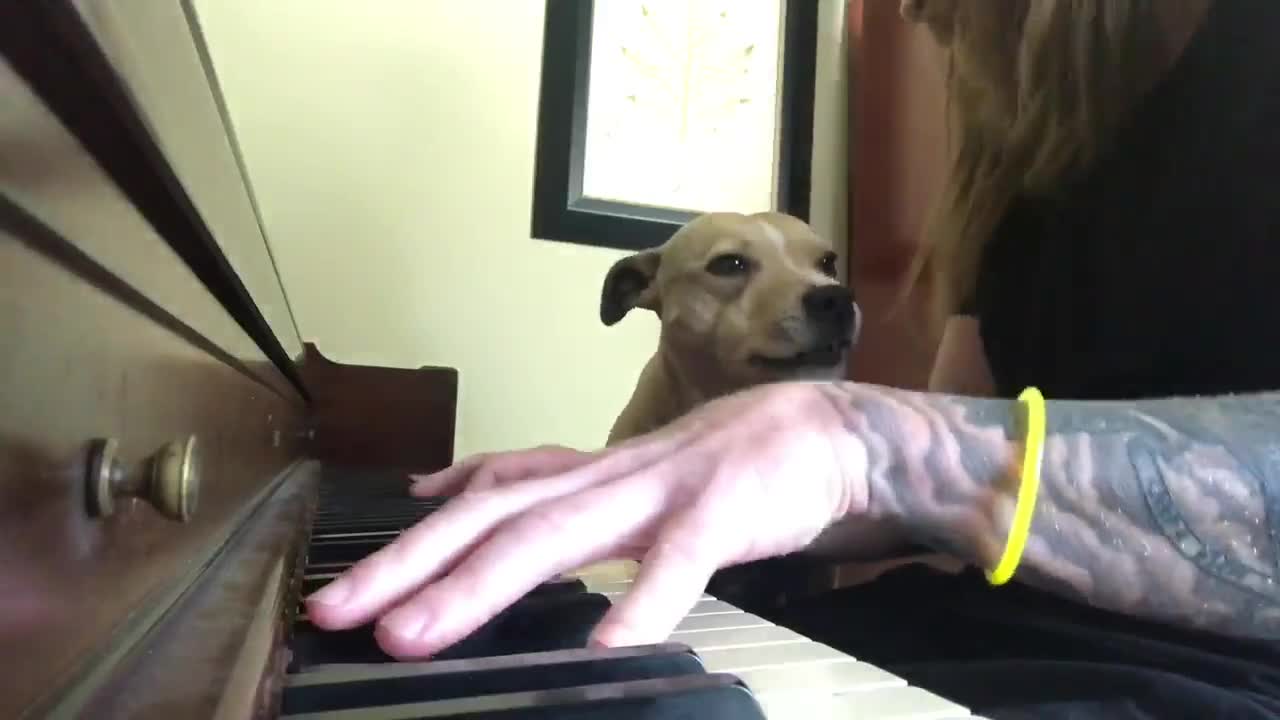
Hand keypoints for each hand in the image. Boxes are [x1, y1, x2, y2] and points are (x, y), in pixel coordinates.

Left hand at [304, 382, 868, 658]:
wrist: (819, 433)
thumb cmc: (716, 466)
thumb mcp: (616, 475)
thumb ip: (543, 485)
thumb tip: (453, 490)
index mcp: (580, 478)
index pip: (479, 499)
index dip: (406, 540)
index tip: (339, 586)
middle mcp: (602, 478)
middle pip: (491, 514)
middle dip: (409, 563)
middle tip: (339, 611)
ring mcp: (659, 490)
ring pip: (557, 531)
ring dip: (481, 582)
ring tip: (421, 631)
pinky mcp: (722, 510)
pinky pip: (679, 559)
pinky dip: (643, 600)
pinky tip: (611, 646)